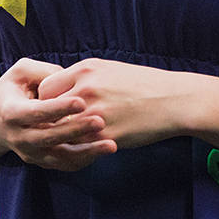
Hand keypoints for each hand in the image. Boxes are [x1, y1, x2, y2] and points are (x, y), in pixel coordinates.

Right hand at [0, 58, 117, 170]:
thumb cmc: (12, 89)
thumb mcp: (20, 71)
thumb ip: (43, 72)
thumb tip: (68, 77)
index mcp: (11, 112)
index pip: (36, 112)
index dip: (58, 108)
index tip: (81, 101)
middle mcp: (19, 137)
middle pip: (49, 138)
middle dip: (76, 130)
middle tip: (101, 121)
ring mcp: (30, 153)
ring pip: (59, 157)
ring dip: (86, 152)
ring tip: (110, 144)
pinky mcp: (41, 161)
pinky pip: (64, 165)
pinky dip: (84, 159)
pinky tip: (102, 149)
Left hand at [35, 58, 191, 150]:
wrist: (172, 100)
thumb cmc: (141, 84)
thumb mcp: (108, 69)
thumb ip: (82, 78)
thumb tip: (60, 89)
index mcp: (85, 70)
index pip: (45, 89)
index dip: (46, 102)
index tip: (53, 110)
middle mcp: (86, 90)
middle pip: (48, 111)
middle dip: (49, 122)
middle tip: (55, 128)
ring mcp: (95, 114)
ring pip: (62, 132)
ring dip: (63, 137)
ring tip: (67, 140)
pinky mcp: (106, 136)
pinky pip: (81, 147)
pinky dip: (80, 149)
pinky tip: (87, 147)